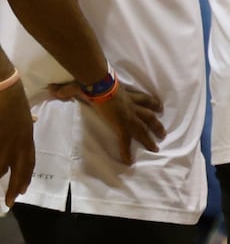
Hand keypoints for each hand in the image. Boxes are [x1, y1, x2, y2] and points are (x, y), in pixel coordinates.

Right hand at [0, 76, 33, 205]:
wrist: (3, 88)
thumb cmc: (12, 98)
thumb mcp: (25, 111)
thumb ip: (27, 122)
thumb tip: (32, 121)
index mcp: (27, 137)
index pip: (29, 161)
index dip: (26, 176)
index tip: (23, 190)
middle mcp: (18, 144)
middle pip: (18, 170)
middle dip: (14, 187)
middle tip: (10, 202)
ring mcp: (4, 144)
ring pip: (1, 168)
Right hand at [48, 83, 164, 165]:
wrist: (98, 83)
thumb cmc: (93, 82)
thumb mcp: (86, 84)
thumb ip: (70, 89)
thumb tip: (52, 88)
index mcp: (126, 95)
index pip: (142, 99)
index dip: (150, 103)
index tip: (159, 107)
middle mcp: (130, 105)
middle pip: (148, 115)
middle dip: (155, 124)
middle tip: (163, 133)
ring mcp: (127, 116)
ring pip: (143, 128)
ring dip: (150, 137)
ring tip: (156, 147)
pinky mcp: (121, 125)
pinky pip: (125, 141)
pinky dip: (126, 152)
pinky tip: (129, 162)